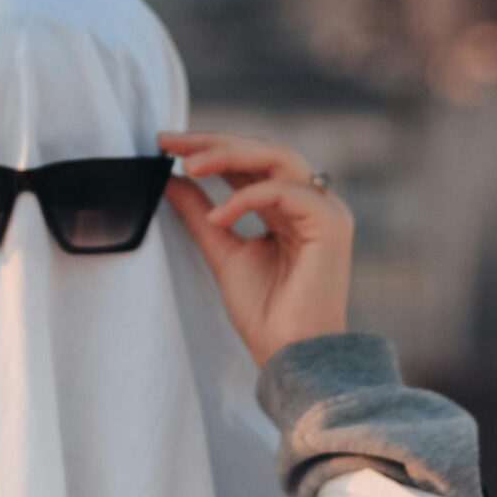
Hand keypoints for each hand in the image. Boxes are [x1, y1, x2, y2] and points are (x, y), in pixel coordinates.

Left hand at [159, 128, 353, 365]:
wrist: (290, 354)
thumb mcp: (221, 251)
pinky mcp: (331, 223)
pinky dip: (246, 198)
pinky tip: (218, 217)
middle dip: (214, 142)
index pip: (249, 164)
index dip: (209, 148)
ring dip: (229, 156)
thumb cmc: (265, 313)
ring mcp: (325, 210)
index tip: (164, 144)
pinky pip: (285, 190)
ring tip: (188, 165)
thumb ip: (199, 213)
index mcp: (289, 209)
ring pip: (277, 158)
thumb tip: (169, 178)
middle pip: (263, 151)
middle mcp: (311, 203)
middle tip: (169, 141)